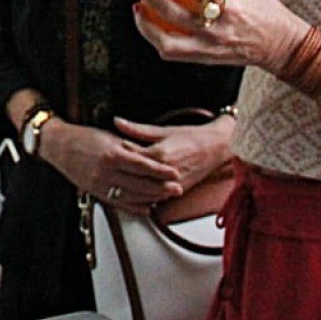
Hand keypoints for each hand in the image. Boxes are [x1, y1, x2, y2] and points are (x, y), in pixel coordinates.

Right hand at [37, 119, 181, 206]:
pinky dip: (135, 207)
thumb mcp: (110, 137)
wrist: (59, 147)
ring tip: (166, 197)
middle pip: (140, 184)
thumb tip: (151, 157)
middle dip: (161, 188)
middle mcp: (106, 172)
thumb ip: (130, 148)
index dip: (161, 171)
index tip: (175, 173)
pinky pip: (119, 204)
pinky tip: (148, 207)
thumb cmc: (85, 138)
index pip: (143, 166)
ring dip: (151, 198)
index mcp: (112, 154)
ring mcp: (100, 185)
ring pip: (132, 196)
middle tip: (178, 188)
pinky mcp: (96, 193)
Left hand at [113, 116, 234, 190]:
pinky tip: (131, 194)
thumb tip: (117, 121)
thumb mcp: (162, 130)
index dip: (117, 155)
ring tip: (114, 183)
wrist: (215, 148)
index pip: (131, 158)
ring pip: (144, 192)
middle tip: (105, 170)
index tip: (104, 151)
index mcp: (160, 154)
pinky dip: (144, 197)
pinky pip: (156, 198)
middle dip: (120, 174)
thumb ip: (137, 129)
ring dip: (130, 189)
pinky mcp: (178, 192)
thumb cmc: (191, 137)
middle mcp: (166, 172)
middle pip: (136, 177)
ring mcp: (172, 184)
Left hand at [131, 0, 309, 71]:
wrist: (281, 45)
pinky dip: (155, 39)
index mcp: (231, 4)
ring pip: (166, 40)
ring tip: (137, 4)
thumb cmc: (265, 10)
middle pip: (172, 11)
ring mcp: (209, 47)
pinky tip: (148, 25)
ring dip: (145, 22)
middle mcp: (217, 28)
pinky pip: (172, 53)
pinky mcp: (204, 58)